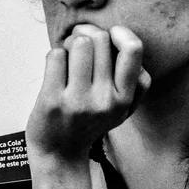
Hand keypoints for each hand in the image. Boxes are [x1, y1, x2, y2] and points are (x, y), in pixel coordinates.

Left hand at [26, 24, 150, 164]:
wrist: (59, 154)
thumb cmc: (89, 123)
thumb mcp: (121, 110)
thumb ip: (135, 81)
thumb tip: (127, 39)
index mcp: (124, 99)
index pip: (133, 50)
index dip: (121, 33)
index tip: (111, 35)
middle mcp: (104, 101)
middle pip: (101, 39)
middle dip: (88, 34)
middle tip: (80, 44)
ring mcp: (78, 101)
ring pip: (79, 42)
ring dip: (70, 43)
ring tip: (68, 56)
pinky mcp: (52, 101)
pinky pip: (55, 56)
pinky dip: (54, 57)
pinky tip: (55, 71)